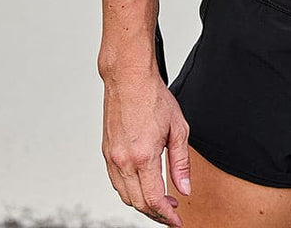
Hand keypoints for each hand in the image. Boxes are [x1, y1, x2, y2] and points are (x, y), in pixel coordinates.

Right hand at [102, 72, 191, 225]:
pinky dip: (129, 191)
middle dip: (156, 213)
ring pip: (125, 196)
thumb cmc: (153, 97)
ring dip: (142, 204)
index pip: (154, 200)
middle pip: (138, 203)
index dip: (167, 216)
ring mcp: (111, 158)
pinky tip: (142, 186)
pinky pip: (116, 183)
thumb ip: (181, 163)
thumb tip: (184, 188)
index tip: (177, 221)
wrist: (129, 78)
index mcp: (143, 156)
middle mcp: (123, 161)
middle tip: (172, 212)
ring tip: (160, 201)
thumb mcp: (178, 128)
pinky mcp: (106, 152)